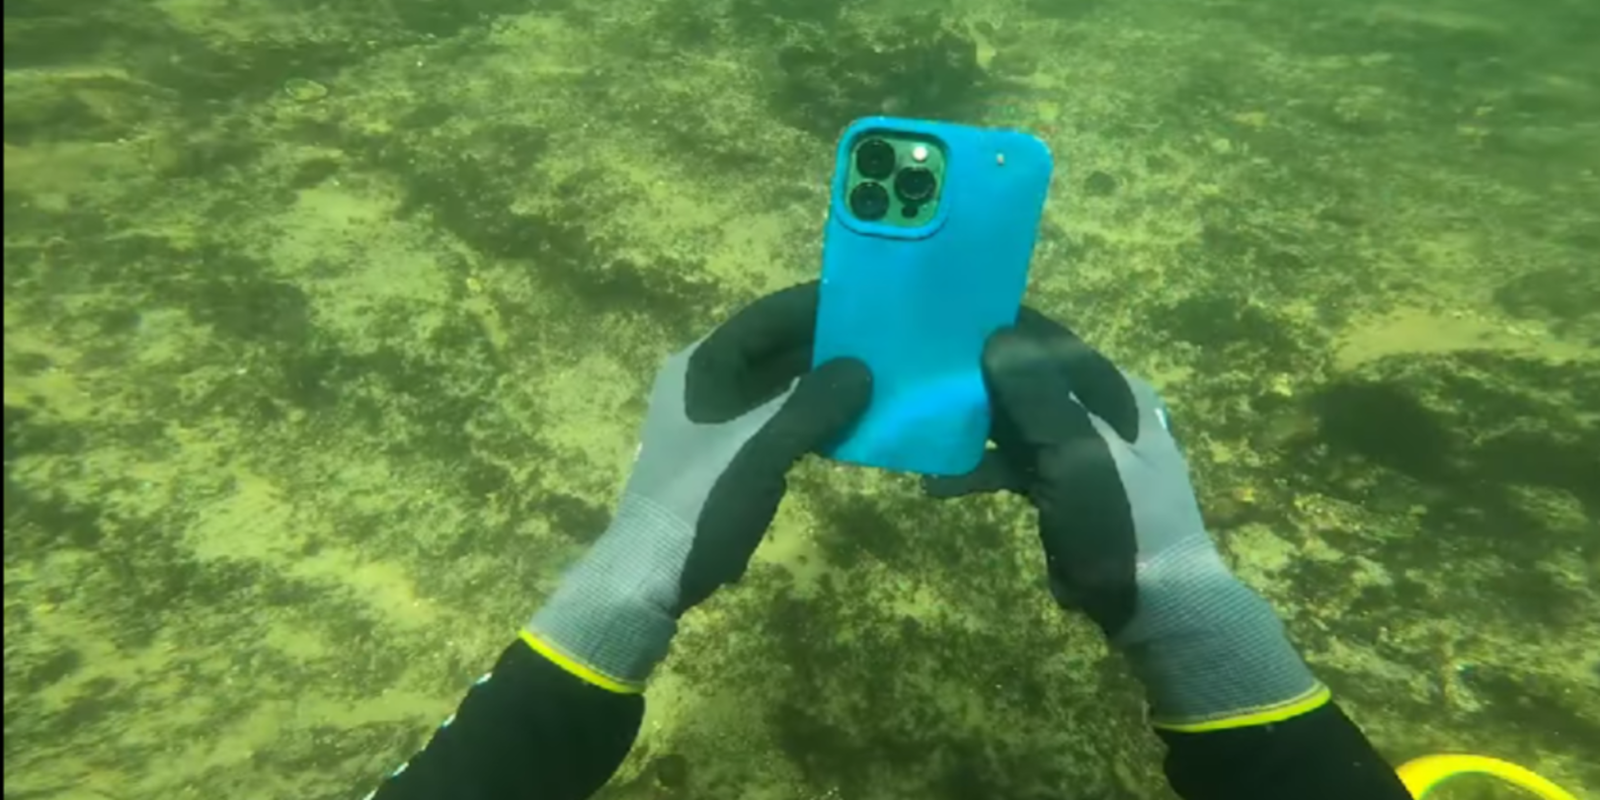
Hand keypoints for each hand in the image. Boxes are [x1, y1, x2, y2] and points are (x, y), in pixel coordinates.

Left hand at [525, 282, 870, 692]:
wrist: (651, 577)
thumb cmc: (701, 502)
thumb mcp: (761, 449)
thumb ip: (813, 404)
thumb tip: (863, 370)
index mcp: (702, 365)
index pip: (768, 315)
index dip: (817, 304)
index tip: (870, 299)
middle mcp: (707, 382)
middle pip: (776, 348)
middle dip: (828, 345)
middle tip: (887, 342)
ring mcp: (716, 420)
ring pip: (780, 386)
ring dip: (824, 384)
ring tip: (881, 379)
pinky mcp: (728, 455)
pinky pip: (779, 421)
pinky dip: (812, 418)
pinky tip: (851, 427)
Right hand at [929, 308, 1327, 731]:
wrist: (1153, 600)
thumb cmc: (1122, 517)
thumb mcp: (1078, 451)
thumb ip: (1036, 394)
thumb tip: (996, 336)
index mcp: (1112, 389)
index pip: (1048, 341)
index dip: (1000, 331)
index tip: (943, 325)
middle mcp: (1095, 409)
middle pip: (1025, 378)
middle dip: (974, 378)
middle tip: (917, 374)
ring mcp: (1076, 448)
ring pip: (1013, 422)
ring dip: (970, 428)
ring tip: (920, 427)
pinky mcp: (1058, 485)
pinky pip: (1012, 464)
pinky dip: (979, 470)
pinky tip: (937, 485)